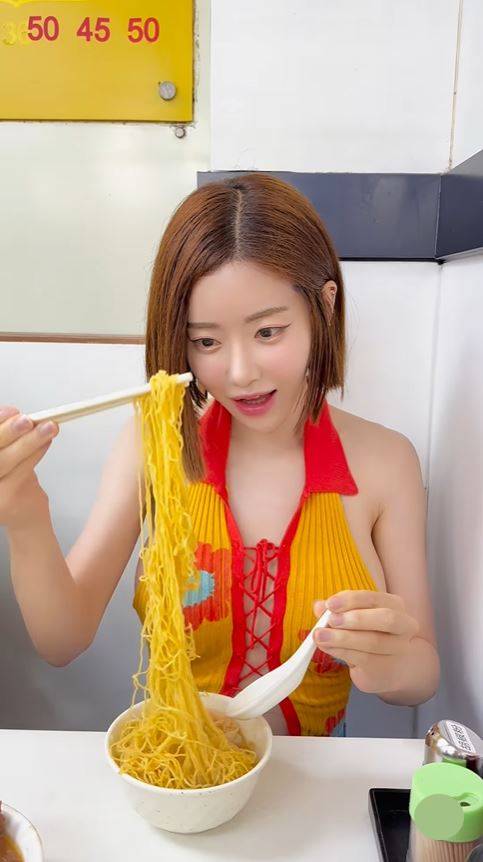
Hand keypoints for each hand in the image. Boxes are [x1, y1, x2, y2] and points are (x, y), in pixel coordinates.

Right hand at [0, 405, 57, 529]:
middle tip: (28, 419)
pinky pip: (21, 472)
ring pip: (5, 460)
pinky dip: (36, 453)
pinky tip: (47, 442)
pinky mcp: (2, 502)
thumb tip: (15, 414)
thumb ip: (6, 438)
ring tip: (49, 427)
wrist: (24, 516)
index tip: (11, 410)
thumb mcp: (6, 455)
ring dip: (30, 441)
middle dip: (9, 431)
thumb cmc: (13, 480)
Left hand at [313, 590, 419, 694]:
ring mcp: (398, 649)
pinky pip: (364, 659)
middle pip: (386, 619)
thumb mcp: (354, 617)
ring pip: (373, 641)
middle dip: (356, 618)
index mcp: (395, 606)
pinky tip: (328, 648)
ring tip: (320, 636)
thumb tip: (319, 606)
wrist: (390, 666)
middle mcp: (404, 626)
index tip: (330, 603)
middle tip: (331, 620)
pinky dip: (342, 652)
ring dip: (343, 638)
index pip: (375, 598)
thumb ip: (338, 610)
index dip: (352, 599)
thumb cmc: (369, 633)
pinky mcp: (387, 668)